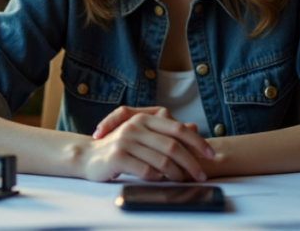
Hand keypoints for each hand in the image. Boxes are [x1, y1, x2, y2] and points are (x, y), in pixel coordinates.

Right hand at [78, 110, 213, 182]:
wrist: (88, 156)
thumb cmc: (120, 146)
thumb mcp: (144, 134)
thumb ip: (167, 131)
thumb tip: (194, 126)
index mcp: (145, 118)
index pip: (178, 129)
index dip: (197, 142)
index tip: (211, 154)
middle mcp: (136, 126)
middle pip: (173, 146)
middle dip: (191, 162)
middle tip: (201, 174)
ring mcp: (126, 141)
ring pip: (162, 160)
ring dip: (176, 174)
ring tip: (183, 180)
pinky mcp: (118, 157)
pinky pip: (146, 171)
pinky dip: (158, 179)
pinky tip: (161, 181)